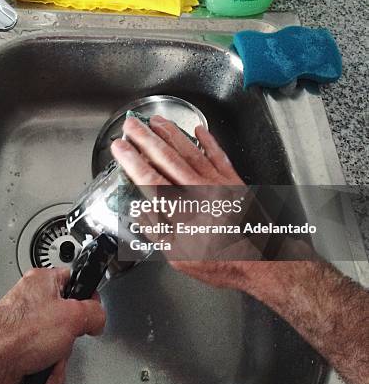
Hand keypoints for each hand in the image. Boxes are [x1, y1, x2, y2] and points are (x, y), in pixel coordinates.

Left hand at [0, 268, 105, 383]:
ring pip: (60, 344)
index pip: (74, 279)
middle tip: (64, 337)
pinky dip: (48, 371)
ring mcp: (27, 329)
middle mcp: (32, 302)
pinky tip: (39, 369)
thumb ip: (94, 312)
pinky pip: (48, 362)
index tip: (91, 307)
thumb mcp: (72, 316)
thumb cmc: (18, 334)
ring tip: (48, 357)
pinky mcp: (23, 352)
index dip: (86, 295)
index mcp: (42, 282)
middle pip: (69, 318)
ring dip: (59, 358)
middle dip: (70, 336)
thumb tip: (97, 317)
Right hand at [111, 115, 259, 286]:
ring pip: (191, 152)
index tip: (120, 148)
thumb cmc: (222, 263)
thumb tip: (141, 210)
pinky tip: (199, 129)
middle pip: (168, 159)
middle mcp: (200, 193)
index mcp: (184, 213)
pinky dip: (209, 140)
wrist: (263, 263)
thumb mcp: (179, 258)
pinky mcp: (235, 182)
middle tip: (132, 125)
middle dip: (146, 139)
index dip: (133, 162)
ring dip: (171, 134)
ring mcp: (219, 184)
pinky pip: (219, 155)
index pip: (151, 181)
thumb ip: (158, 232)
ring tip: (157, 120)